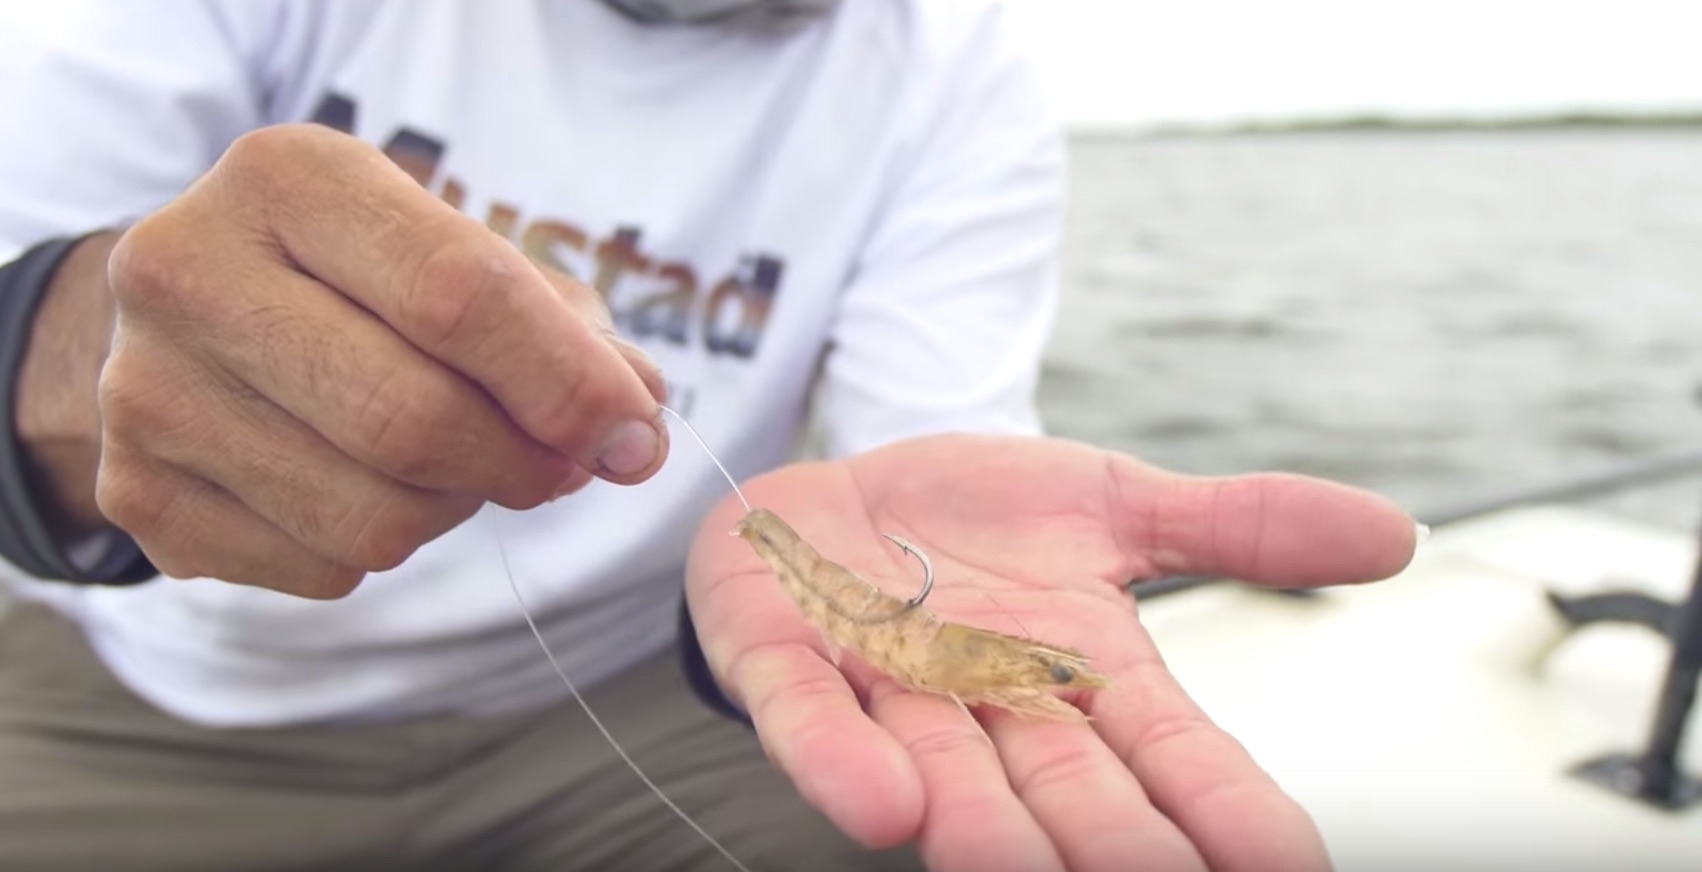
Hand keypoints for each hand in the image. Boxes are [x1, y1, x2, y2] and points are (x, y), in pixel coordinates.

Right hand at [95, 124, 666, 596]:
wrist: (196, 315)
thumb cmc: (365, 283)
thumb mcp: (462, 258)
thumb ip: (569, 333)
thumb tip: (639, 426)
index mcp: (289, 178)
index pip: (457, 292)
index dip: (567, 381)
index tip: (634, 435)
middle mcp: (190, 269)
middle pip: (411, 418)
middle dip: (523, 462)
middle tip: (560, 466)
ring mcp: (147, 388)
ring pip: (373, 516)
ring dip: (455, 508)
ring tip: (453, 463)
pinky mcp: (140, 492)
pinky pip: (324, 567)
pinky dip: (383, 548)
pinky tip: (367, 486)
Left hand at [686, 434, 1416, 871]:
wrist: (839, 492)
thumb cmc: (978, 520)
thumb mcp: (1116, 502)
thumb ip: (1242, 525)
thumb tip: (1394, 534)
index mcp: (1084, 677)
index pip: (1175, 755)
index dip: (1227, 808)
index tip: (1290, 863)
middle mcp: (994, 708)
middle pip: (1069, 793)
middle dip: (1116, 844)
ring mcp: (887, 693)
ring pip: (947, 783)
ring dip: (987, 833)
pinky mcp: (788, 664)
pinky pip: (811, 722)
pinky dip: (838, 762)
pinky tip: (881, 806)